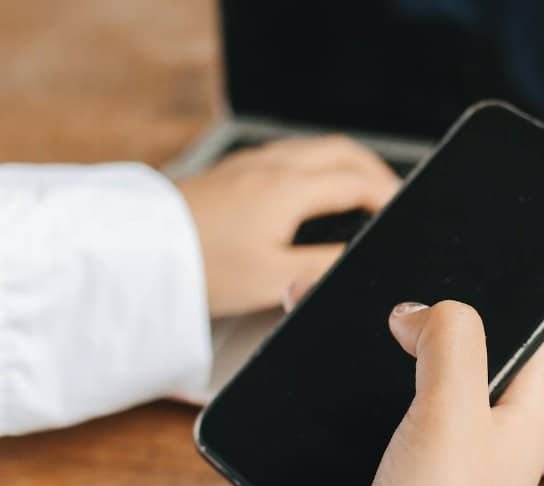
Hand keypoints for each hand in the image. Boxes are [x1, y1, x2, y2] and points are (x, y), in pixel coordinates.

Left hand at [176, 135, 399, 316]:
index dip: (390, 197)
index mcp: (290, 188)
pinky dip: (316, 164)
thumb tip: (361, 260)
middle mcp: (272, 166)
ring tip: (360, 190)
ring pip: (314, 148)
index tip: (404, 213)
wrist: (138, 254)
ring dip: (346, 164)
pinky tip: (308, 189)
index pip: (358, 181)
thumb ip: (324, 267)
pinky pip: (288, 154)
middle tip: (393, 197)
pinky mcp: (229, 171)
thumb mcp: (273, 278)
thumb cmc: (201, 268)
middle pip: (342, 151)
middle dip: (375, 171)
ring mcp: (248, 164)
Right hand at [331, 300, 543, 485]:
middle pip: (468, 355)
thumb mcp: (451, 413)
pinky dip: (368, 403)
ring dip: (389, 359)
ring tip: (349, 327)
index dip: (502, 296)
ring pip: (424, 388)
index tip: (461, 267)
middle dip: (426, 321)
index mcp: (525, 416)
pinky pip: (394, 426)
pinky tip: (339, 391)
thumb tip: (423, 310)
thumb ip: (450, 342)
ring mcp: (454, 464)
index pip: (532, 333)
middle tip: (386, 293)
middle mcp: (495, 437)